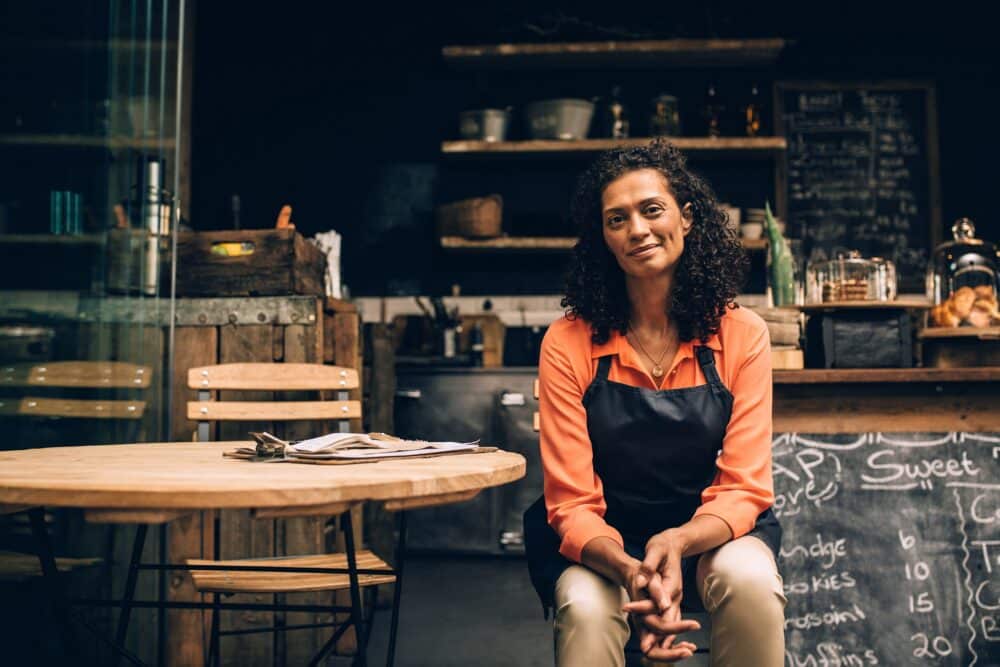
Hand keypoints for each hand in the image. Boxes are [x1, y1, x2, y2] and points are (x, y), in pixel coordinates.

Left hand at [622, 534, 700, 659]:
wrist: (675, 543)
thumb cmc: (663, 545)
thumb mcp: (655, 550)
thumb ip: (648, 567)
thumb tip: (639, 582)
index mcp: (672, 583)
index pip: (658, 602)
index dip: (644, 610)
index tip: (633, 618)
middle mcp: (676, 594)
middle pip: (668, 618)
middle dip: (657, 634)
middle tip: (644, 648)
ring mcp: (676, 598)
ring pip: (671, 622)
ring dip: (662, 637)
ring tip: (648, 650)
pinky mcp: (673, 600)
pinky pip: (671, 620)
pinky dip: (666, 632)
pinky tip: (658, 643)